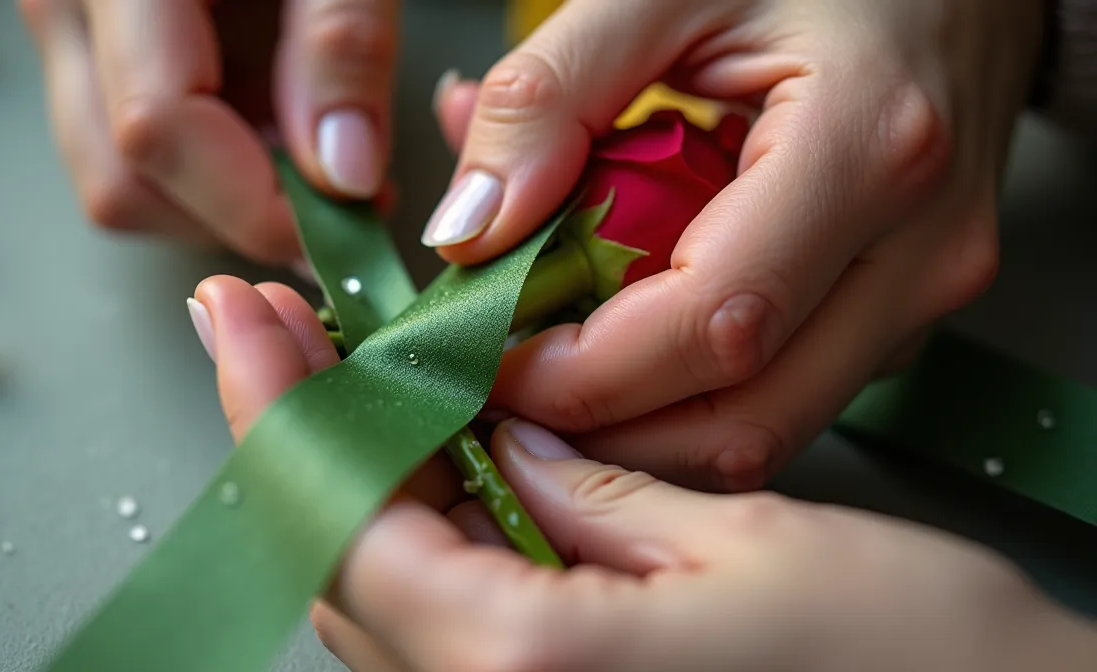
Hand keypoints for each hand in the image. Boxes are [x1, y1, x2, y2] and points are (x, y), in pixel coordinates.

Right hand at [19, 0, 398, 263]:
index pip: (156, 127)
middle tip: (341, 203)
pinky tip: (272, 134)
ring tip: (312, 162)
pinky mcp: (87, 49)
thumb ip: (341, 42)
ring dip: (220, 203)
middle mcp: (63, 1)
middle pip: (120, 177)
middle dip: (237, 216)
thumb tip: (344, 175)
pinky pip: (124, 150)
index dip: (254, 202)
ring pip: (115, 180)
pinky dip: (206, 173)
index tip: (347, 224)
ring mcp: (65, 28)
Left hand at [187, 273, 1096, 671]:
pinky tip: (423, 456)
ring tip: (331, 367)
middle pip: (343, 563)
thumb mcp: (747, 540)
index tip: (240, 319)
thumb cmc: (918, 667)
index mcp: (532, 667)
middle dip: (297, 430)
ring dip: (348, 473)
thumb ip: (591, 488)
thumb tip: (499, 435)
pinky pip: (448, 623)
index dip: (278, 407)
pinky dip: (414, 530)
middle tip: (269, 322)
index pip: (344, 524)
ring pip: (383, 598)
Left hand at [425, 0, 1040, 491]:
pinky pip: (786, 391)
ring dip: (642, 420)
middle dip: (605, 433)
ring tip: (557, 355)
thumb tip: (470, 231)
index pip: (715, 326)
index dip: (587, 375)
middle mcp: (917, 251)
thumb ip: (548, 95)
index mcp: (870, 150)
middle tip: (507, 388)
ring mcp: (921, 292)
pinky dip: (688, 389)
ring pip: (766, 427)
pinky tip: (628, 332)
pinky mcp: (902, 311)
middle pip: (746, 421)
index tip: (493, 362)